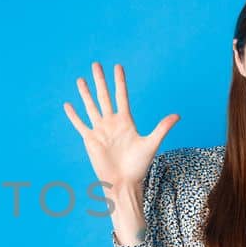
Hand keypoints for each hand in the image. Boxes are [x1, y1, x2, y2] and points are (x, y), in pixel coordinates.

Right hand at [62, 62, 179, 193]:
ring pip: (91, 107)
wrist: (124, 182)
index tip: (118, 67)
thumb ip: (162, 128)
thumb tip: (177, 115)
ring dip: (85, 93)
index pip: (121, 96)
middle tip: (96, 64)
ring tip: (80, 80)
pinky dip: (74, 115)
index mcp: (126, 121)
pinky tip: (68, 105)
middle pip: (104, 96)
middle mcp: (112, 123)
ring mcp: (100, 130)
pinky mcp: (90, 140)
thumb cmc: (139, 166)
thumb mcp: (151, 144)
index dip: (120, 81)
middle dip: (100, 81)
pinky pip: (80, 125)